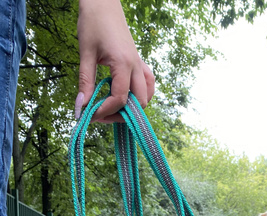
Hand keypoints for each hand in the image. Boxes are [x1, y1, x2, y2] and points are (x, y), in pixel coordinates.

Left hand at [76, 0, 154, 121]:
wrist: (103, 2)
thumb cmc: (93, 22)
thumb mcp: (85, 53)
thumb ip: (85, 81)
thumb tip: (81, 106)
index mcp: (123, 64)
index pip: (120, 98)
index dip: (106, 111)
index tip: (91, 115)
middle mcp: (136, 67)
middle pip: (138, 103)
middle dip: (121, 114)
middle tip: (102, 114)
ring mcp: (140, 65)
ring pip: (146, 96)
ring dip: (134, 107)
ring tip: (114, 107)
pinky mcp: (139, 62)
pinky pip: (148, 85)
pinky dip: (141, 95)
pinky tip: (128, 96)